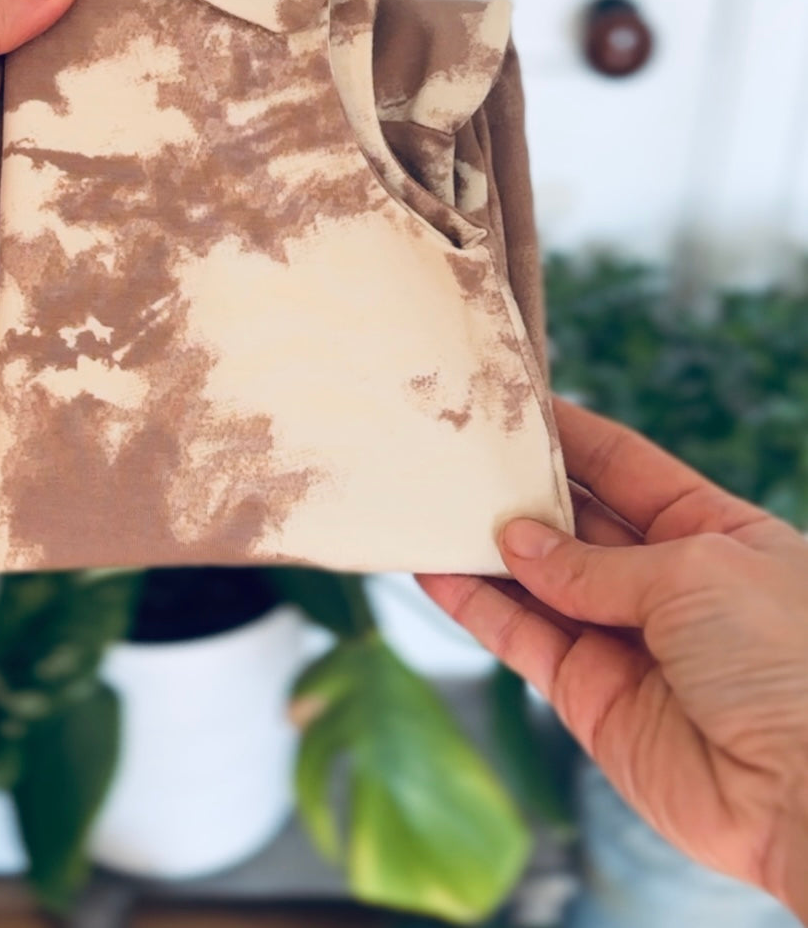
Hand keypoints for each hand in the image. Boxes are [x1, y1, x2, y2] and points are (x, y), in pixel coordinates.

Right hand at [420, 399, 807, 919]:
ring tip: (430, 506)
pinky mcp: (591, 698)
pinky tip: (435, 571)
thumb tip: (516, 542)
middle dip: (519, 490)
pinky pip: (521, 640)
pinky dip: (476, 607)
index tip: (514, 403)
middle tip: (458, 453)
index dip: (573, 434)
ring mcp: (625, 642)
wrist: (807, 796)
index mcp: (714, 532)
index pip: (627, 467)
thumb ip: (594, 561)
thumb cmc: (787, 663)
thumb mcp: (694, 572)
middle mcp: (667, 584)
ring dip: (485, 547)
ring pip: (538, 582)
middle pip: (575, 521)